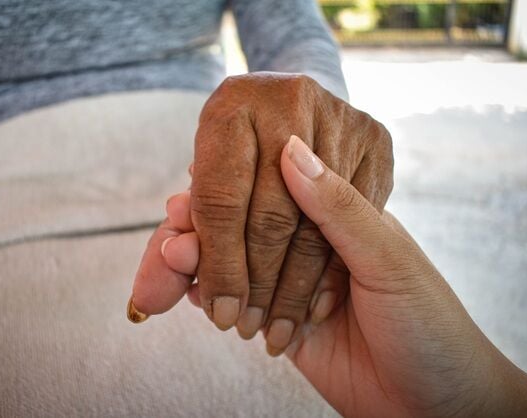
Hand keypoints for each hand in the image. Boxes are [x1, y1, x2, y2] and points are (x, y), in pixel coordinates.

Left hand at [129, 72, 392, 350]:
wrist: (291, 117)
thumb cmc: (234, 167)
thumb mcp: (200, 200)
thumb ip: (176, 250)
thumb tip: (148, 298)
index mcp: (230, 104)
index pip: (220, 200)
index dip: (219, 264)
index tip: (218, 312)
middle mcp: (287, 98)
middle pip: (271, 214)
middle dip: (257, 283)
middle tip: (246, 325)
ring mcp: (340, 116)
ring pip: (318, 224)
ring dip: (294, 288)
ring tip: (274, 327)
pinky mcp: (377, 139)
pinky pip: (358, 223)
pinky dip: (332, 270)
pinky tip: (313, 305)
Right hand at [153, 136, 526, 416]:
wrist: (437, 407)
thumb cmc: (431, 327)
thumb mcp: (388, 260)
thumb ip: (338, 207)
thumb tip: (291, 149)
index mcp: (343, 219)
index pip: (275, 191)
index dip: (234, 189)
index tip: (195, 181)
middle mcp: (312, 246)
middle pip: (245, 225)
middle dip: (205, 229)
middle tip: (174, 235)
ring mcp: (292, 285)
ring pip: (234, 263)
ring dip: (201, 261)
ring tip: (173, 262)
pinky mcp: (279, 323)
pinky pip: (237, 302)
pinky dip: (209, 295)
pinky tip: (190, 292)